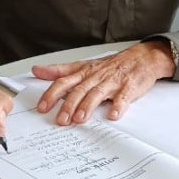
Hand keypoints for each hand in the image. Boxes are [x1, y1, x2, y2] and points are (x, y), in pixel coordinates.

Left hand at [33, 41, 174, 124]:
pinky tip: (113, 115)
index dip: (52, 94)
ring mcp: (112, 82)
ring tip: (80, 119)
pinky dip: (118, 106)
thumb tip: (37, 70)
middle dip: (68, 105)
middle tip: (61, 120)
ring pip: (97, 93)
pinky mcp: (129, 87)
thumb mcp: (83, 65)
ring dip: (88, 106)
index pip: (64, 82)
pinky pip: (123, 97)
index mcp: (84, 72)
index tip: (42, 107)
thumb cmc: (110, 66)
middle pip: (79, 90)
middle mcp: (96, 77)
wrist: (141, 58)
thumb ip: (60, 70)